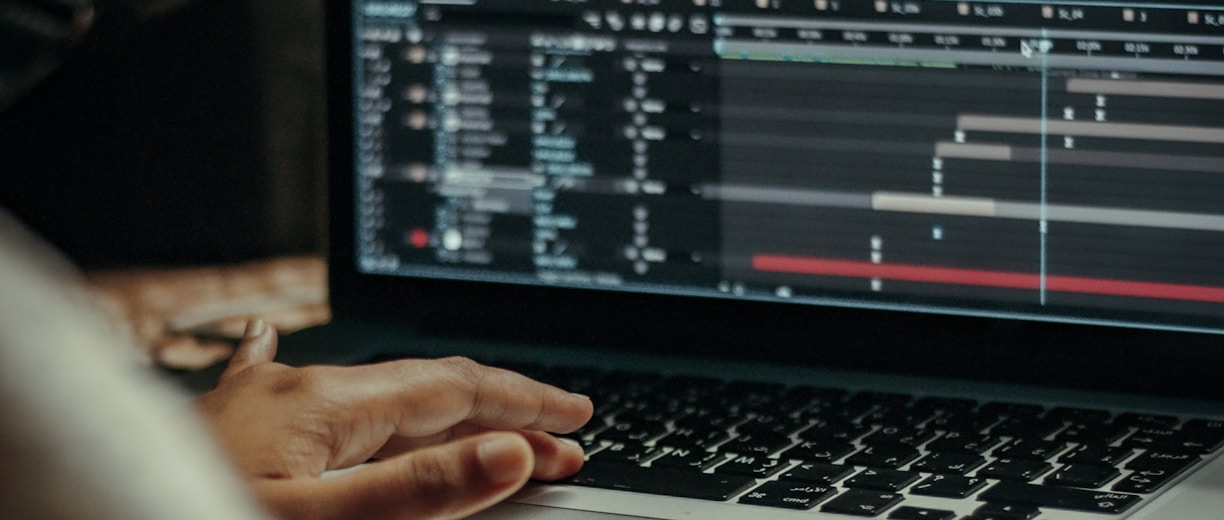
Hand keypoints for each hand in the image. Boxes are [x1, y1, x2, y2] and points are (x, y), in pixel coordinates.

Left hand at [194, 320, 593, 519]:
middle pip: (425, 389)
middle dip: (500, 409)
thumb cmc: (187, 516)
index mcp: (325, 404)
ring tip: (489, 420)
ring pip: (376, 395)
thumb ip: (415, 489)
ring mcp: (263, 405)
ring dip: (442, 408)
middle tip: (560, 434)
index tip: (576, 421)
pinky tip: (268, 339)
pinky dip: (307, 379)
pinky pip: (289, 386)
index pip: (454, 392)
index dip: (523, 405)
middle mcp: (297, 391)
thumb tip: (506, 451)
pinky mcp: (234, 428)